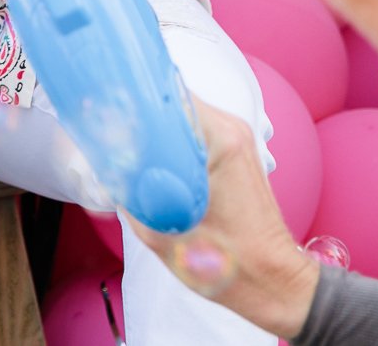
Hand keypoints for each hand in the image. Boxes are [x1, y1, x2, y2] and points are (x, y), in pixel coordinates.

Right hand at [122, 99, 319, 340]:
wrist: (274, 284)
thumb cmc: (232, 265)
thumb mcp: (164, 235)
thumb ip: (129, 196)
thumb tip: (106, 171)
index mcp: (220, 139)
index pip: (164, 94)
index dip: (129, 99)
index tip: (103, 109)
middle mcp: (231, 130)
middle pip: (170, 102)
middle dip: (137, 116)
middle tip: (106, 133)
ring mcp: (235, 139)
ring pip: (179, 118)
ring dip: (153, 131)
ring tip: (124, 150)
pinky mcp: (233, 153)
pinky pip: (192, 135)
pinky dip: (168, 144)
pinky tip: (149, 165)